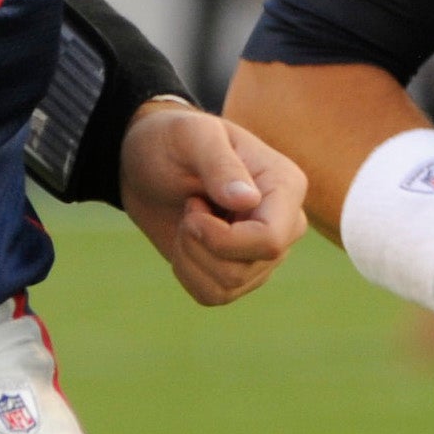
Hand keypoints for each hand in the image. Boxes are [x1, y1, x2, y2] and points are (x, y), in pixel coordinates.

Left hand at [121, 100, 307, 305]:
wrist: (148, 162)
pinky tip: (185, 242)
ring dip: (190, 258)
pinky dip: (188, 273)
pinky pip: (215, 295)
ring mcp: (263, 251)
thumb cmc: (173, 140)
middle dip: (201, 246)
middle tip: (188, 207)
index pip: (271, 239)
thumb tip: (248, 200)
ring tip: (186, 221)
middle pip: (249, 267)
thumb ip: (220, 165)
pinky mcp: (240, 271)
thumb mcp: (191, 137)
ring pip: (230, 286)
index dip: (224, 239)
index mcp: (285, 185)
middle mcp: (285, 222)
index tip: (192, 209)